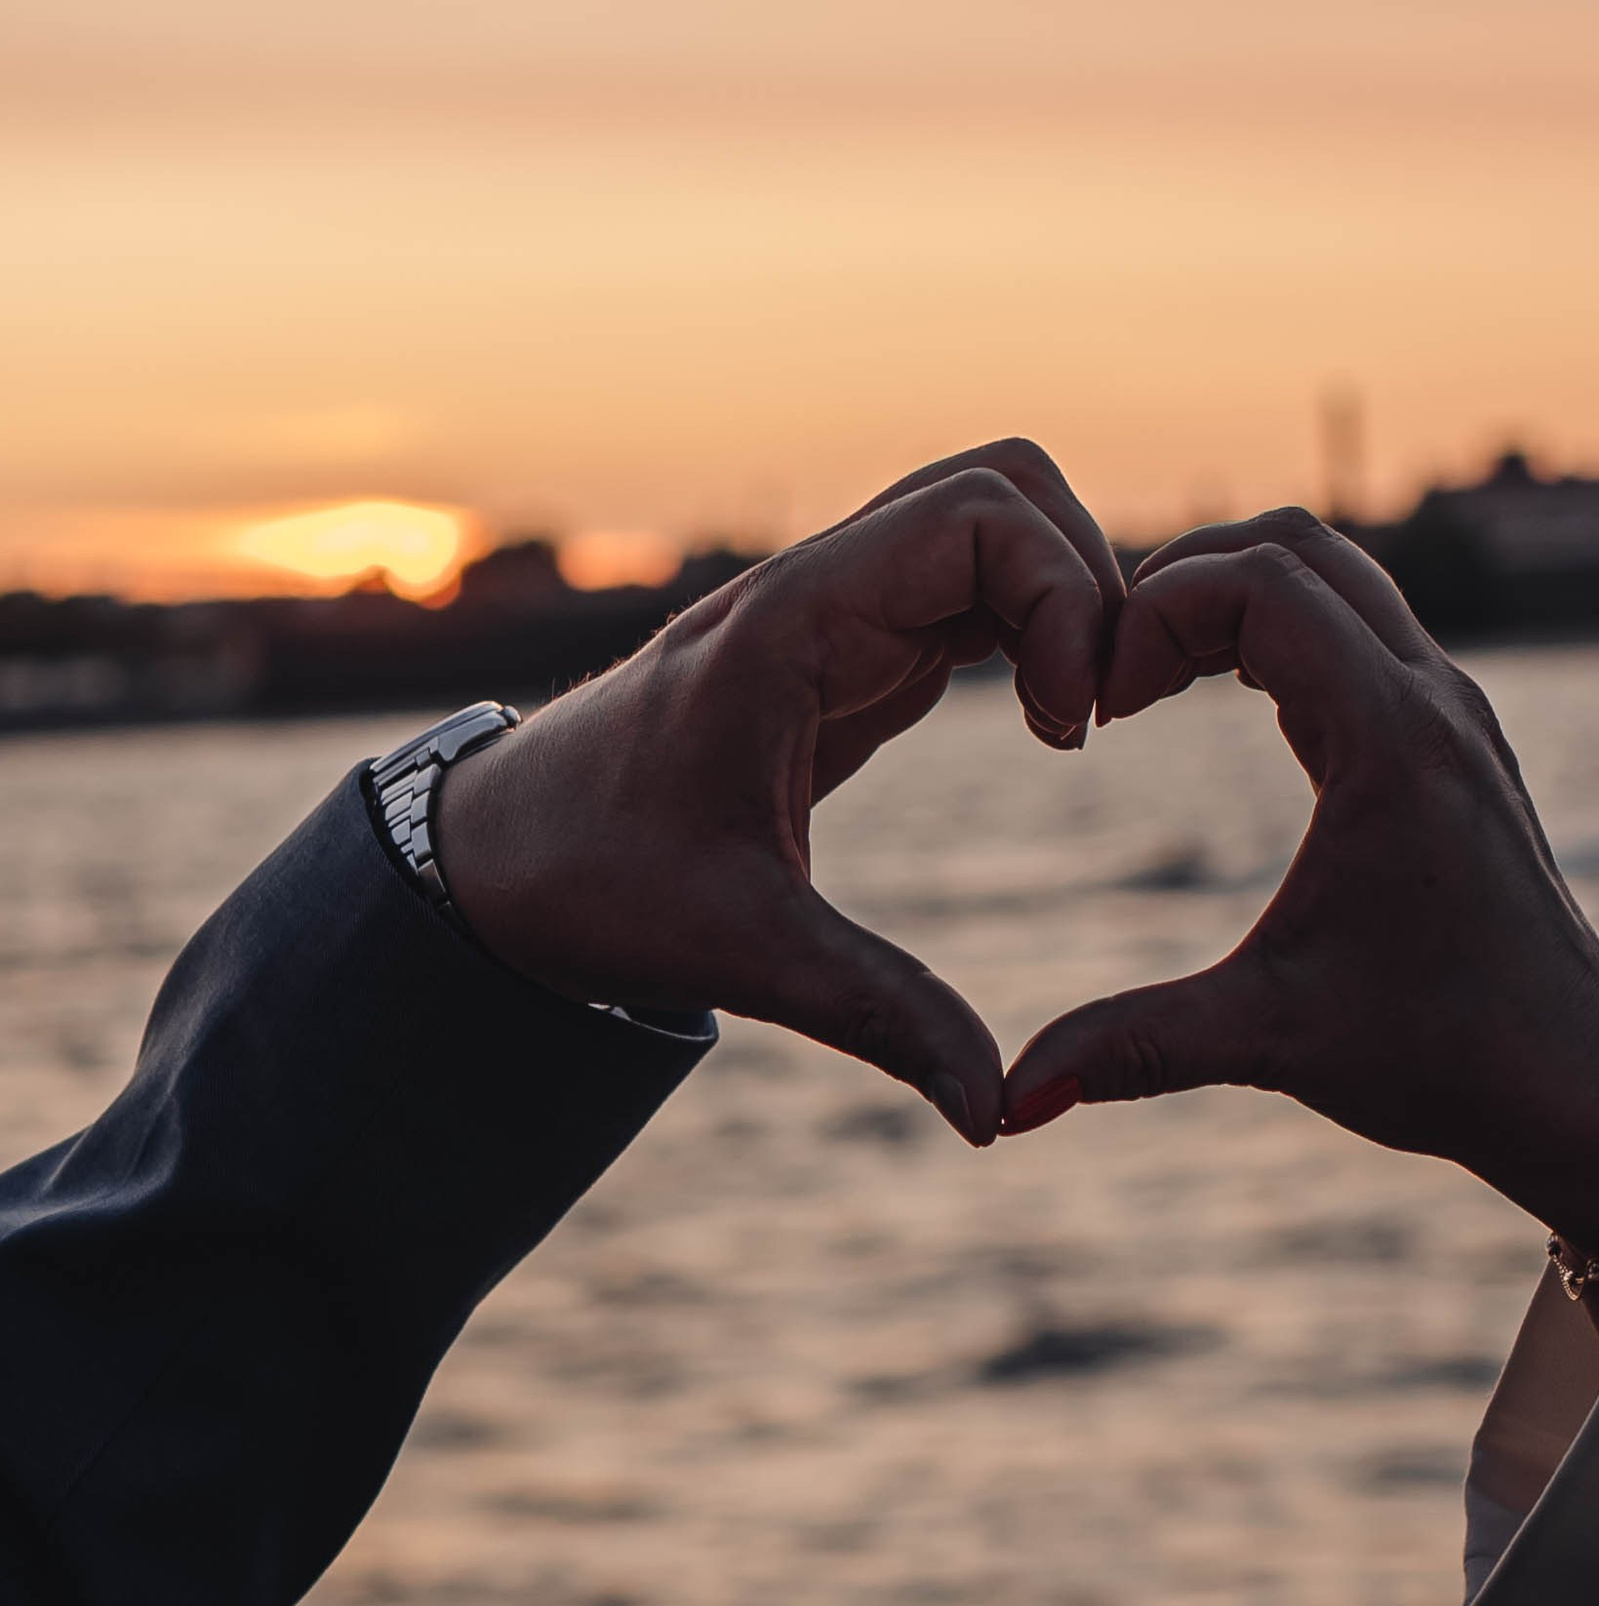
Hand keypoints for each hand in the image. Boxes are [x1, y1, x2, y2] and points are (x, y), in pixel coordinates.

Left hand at [437, 441, 1120, 1141]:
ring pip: (996, 525)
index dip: (1063, 595)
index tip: (1068, 724)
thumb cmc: (593, 880)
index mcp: (795, 620)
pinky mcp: (853, 648)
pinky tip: (1045, 728)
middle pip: (1005, 488)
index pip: (980, 513)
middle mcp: (824, 587)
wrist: (496, 857)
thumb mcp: (741, 951)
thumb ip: (877, 1015)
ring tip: (1074, 721)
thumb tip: (994, 1117)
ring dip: (1065, 600)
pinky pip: (974, 588)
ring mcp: (841, 609)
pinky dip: (1035, 631)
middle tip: (1095, 713)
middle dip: (1085, 580)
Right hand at [998, 512, 1598, 1248]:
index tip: (1100, 705)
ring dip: (1236, 594)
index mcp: (1392, 740)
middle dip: (1184, 580)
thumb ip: (1134, 1047)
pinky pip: (1362, 622)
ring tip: (1153, 679)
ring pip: (1337, 572)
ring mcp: (1454, 708)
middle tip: (1113, 673)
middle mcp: (1434, 698)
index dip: (1154, 613)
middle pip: (1297, 546)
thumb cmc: (1444, 1056)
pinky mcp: (1457, 732)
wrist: (1578, 1084)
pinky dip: (1282, 627)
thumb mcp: (1274, 1038)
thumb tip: (1005, 1100)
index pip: (1260, 583)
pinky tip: (1222, 701)